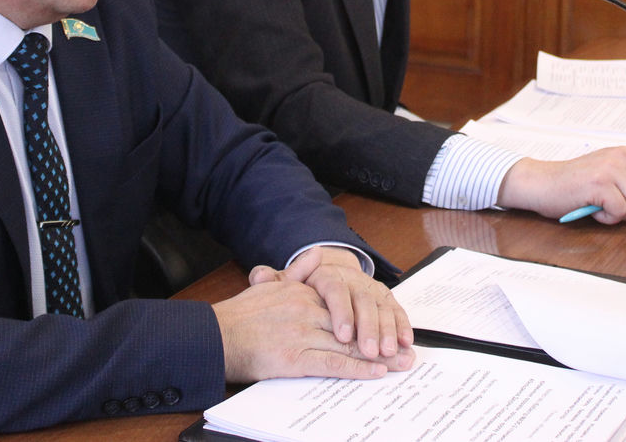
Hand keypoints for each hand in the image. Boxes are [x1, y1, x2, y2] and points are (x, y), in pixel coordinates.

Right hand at [211, 248, 413, 383]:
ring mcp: (302, 334)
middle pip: (355, 324)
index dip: (372, 316)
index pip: (347, 303)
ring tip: (402, 364)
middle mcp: (307, 310)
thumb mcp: (269, 285)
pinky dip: (356, 368)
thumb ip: (296, 271)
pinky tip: (375, 372)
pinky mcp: (294, 358)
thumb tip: (315, 252)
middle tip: (408, 350)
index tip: (392, 325)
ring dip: (379, 356)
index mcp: (303, 292)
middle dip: (384, 338)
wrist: (217, 336)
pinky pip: (332, 363)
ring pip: (349, 344)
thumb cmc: (239, 316)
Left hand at [280, 246, 413, 360]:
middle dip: (370, 329)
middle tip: (370, 352)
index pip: (336, 291)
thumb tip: (259, 274)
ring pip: (382, 308)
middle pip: (363, 302)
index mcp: (326, 276)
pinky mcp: (383, 298)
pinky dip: (402, 325)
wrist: (319, 281)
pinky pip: (395, 310)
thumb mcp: (283, 287)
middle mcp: (351, 279)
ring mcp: (369, 288)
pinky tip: (406, 341)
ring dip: (388, 331)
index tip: (343, 335)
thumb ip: (274, 282)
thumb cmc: (299, 292)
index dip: (342, 313)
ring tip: (390, 352)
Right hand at [496, 147, 625, 223]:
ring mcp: (610, 169)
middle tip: (623, 209)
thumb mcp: (606, 171)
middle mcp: (620, 157)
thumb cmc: (572, 183)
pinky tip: (595, 210)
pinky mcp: (599, 184)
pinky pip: (620, 211)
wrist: (541, 183)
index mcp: (624, 153)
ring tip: (604, 208)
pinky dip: (609, 218)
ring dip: (623, 214)